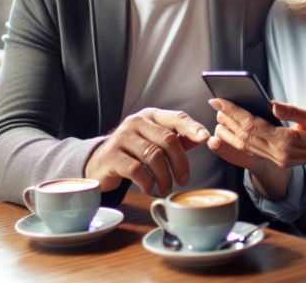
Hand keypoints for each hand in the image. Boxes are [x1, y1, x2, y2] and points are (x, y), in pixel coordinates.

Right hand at [85, 108, 210, 195]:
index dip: (192, 128)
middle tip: (184, 179)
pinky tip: (149, 188)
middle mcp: (136, 122)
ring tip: (166, 188)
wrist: (99, 163)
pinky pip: (136, 170)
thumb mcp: (154, 142)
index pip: (176, 117)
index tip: (205, 138)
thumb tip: (200, 138)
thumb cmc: (132, 152)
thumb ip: (176, 139)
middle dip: (180, 162)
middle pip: (168, 139)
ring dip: (164, 177)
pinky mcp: (112, 156)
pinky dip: (147, 183)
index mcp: (150, 116)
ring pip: (154, 156)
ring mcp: (122, 138)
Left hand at [208, 99, 305, 173]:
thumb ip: (293, 111)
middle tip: (214, 103)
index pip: (252, 125)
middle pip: (244, 136)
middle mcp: (278, 154)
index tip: (220, 99)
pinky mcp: (278, 160)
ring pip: (245, 146)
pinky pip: (252, 151)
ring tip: (218, 117)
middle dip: (227, 119)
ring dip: (229, 132)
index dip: (233, 111)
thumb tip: (271, 104)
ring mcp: (277, 159)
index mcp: (286, 142)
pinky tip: (231, 133)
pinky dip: (238, 142)